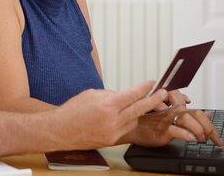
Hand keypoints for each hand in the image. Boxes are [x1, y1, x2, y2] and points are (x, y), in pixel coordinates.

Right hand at [54, 80, 168, 149]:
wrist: (60, 130)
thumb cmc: (72, 111)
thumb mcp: (91, 94)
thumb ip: (110, 94)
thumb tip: (124, 95)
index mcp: (106, 104)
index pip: (132, 94)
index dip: (145, 88)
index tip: (152, 83)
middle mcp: (112, 119)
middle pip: (140, 108)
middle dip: (153, 100)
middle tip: (163, 93)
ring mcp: (113, 132)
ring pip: (134, 119)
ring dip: (138, 112)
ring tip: (137, 105)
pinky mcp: (112, 140)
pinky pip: (127, 129)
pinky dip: (128, 121)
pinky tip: (124, 117)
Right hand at [128, 91, 222, 146]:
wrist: (133, 127)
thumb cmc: (151, 122)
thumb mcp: (173, 118)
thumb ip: (191, 115)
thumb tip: (208, 114)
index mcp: (176, 108)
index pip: (198, 112)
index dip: (210, 124)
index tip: (217, 137)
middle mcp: (173, 111)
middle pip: (195, 113)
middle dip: (209, 127)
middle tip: (214, 139)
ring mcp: (167, 119)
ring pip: (186, 119)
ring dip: (198, 129)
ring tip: (202, 139)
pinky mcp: (161, 129)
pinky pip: (175, 129)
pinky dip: (185, 134)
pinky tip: (191, 139)